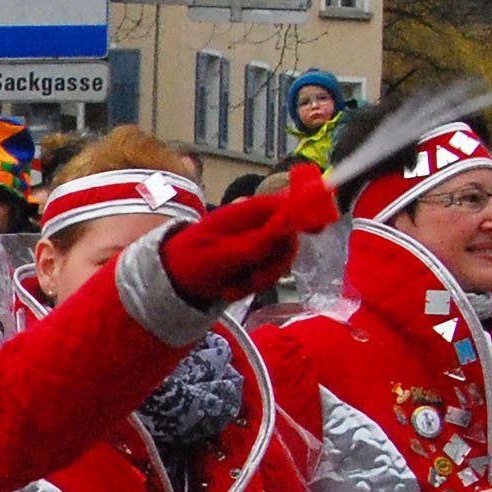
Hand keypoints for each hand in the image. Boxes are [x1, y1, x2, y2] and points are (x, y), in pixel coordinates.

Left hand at [156, 163, 336, 306]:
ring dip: (260, 279)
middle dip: (273, 264)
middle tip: (250, 281)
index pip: (287, 203)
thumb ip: (254, 243)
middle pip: (289, 238)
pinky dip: (251, 286)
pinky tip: (230, 287)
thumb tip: (287, 226)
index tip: (319, 227)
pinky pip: (269, 273)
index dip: (307, 211)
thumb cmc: (190, 262)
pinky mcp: (256, 257)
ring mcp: (257, 240)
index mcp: (246, 212)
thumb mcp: (219, 256)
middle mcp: (255, 223)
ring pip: (281, 259)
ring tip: (230, 287)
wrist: (172, 279)